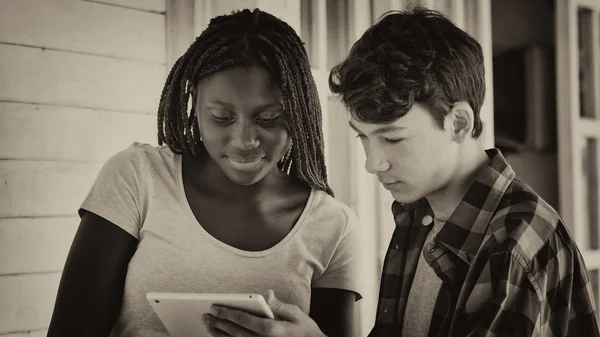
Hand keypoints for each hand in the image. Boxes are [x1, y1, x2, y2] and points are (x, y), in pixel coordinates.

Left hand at [203, 289, 325, 336]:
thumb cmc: (306, 331)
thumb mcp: (296, 313)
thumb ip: (278, 305)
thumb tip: (266, 293)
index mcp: (271, 329)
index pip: (243, 320)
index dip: (227, 313)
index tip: (215, 308)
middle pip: (235, 332)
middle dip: (219, 324)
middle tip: (206, 317)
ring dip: (220, 335)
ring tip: (209, 327)